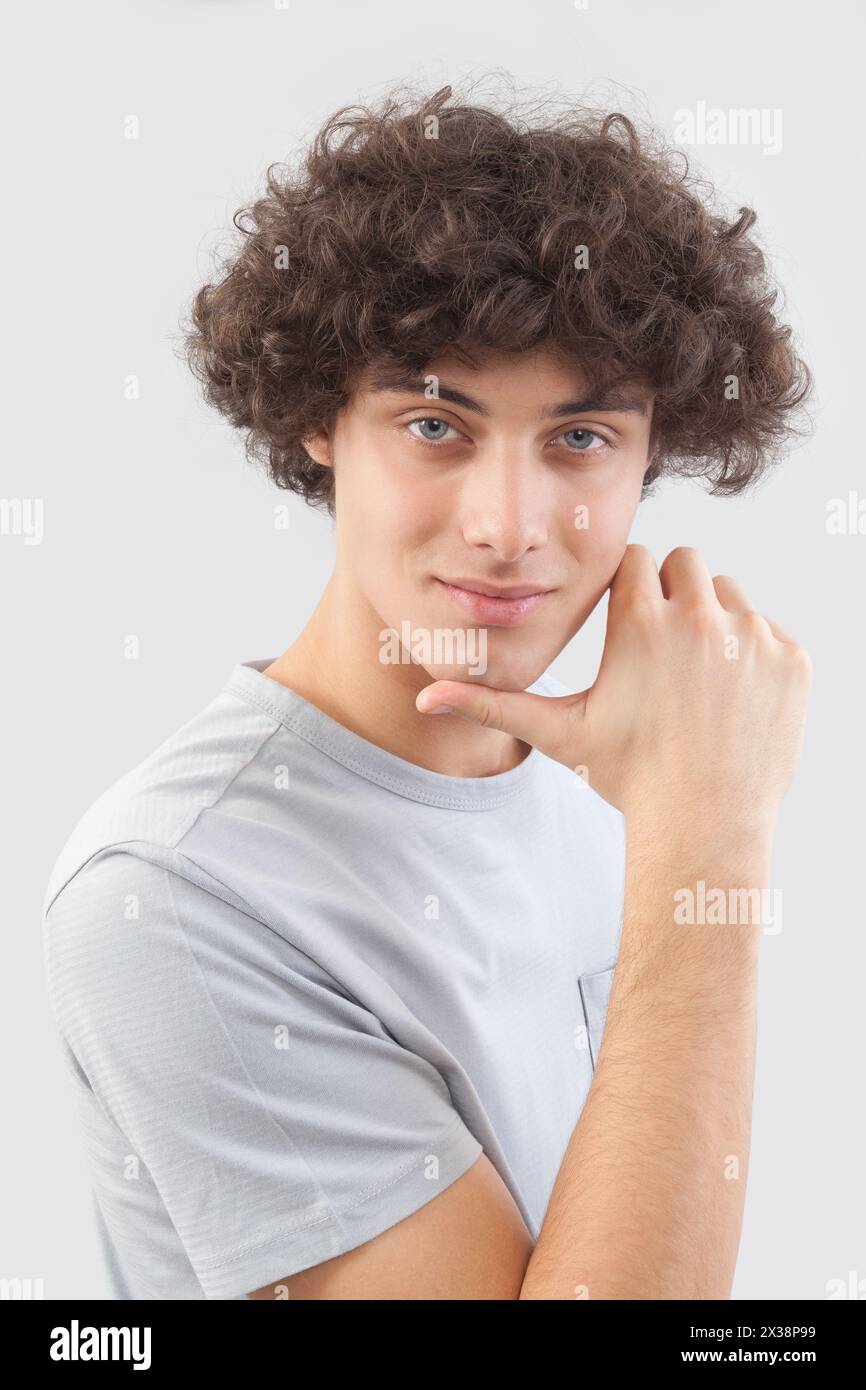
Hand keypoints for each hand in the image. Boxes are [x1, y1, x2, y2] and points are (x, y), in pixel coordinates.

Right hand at [416, 546, 812, 833]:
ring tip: (694, 679)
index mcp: (643, 622)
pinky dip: (753, 655)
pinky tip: (729, 700)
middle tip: (661, 651)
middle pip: (685, 564)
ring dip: (713, 620)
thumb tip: (428, 697)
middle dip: (671, 594)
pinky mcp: (791, 660)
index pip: (637, 559)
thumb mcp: (560, 735)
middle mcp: (702, 618)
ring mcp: (753, 638)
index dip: (630, 589)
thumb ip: (494, 705)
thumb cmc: (628, 778)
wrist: (705, 824)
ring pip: (730, 594)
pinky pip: (770, 630)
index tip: (629, 625)